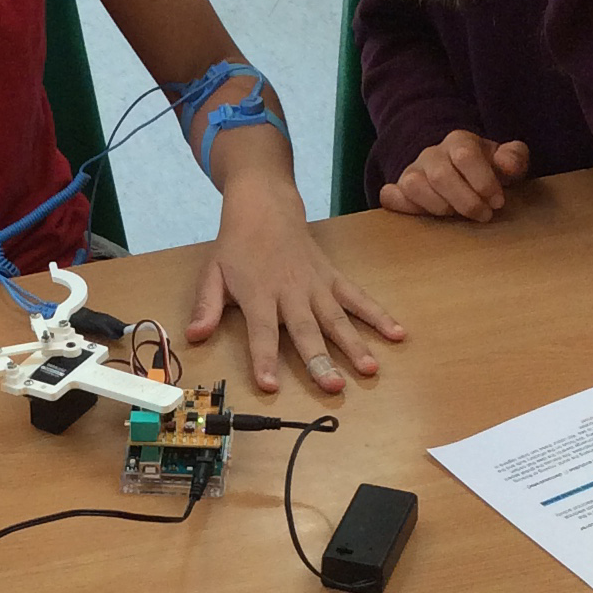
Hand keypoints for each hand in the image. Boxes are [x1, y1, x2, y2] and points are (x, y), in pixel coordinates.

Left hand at [186, 169, 405, 394]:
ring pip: (337, 318)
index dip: (264, 359)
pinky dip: (378, 314)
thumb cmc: (237, 246)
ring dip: (355, 344)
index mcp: (258, 294)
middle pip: (307, 330)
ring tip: (370, 369)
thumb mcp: (212, 273)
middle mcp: (290, 292)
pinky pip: (358, 297)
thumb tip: (194, 335)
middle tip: (334, 386)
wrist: (265, 206)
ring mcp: (316, 285)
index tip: (270, 385)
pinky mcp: (333, 278)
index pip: (261, 332)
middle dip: (320, 360)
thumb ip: (206, 306)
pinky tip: (398, 333)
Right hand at [380, 131, 529, 222]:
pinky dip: (401, 206)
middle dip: (465, 200)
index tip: (498, 201)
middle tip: (484, 216)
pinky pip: (389, 195)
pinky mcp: (398, 189)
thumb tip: (507, 165)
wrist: (457, 170)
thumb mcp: (506, 161)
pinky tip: (421, 215)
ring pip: (414, 185)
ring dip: (437, 206)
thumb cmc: (486, 170)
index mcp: (459, 142)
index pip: (465, 155)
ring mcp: (412, 171)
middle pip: (441, 175)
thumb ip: (514, 158)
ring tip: (456, 216)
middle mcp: (432, 154)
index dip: (483, 181)